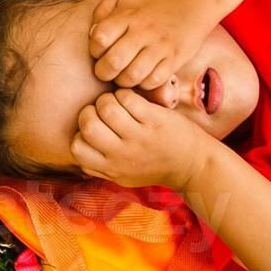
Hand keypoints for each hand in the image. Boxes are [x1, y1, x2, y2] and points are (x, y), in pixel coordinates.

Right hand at [70, 91, 218, 189]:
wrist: (193, 166)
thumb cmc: (154, 167)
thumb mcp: (123, 176)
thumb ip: (99, 167)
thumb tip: (77, 148)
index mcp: (111, 168)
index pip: (77, 147)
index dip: (81, 133)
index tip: (95, 129)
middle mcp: (123, 155)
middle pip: (87, 124)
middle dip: (90, 111)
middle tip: (103, 111)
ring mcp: (139, 137)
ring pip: (107, 107)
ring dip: (109, 99)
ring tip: (118, 103)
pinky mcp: (155, 121)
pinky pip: (129, 99)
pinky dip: (126, 94)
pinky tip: (134, 100)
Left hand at [89, 0, 217, 89]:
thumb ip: (103, 10)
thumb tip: (92, 35)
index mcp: (128, 15)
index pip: (100, 39)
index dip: (94, 49)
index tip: (100, 50)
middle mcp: (144, 31)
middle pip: (114, 62)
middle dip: (103, 71)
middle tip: (106, 70)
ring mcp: (161, 46)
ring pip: (133, 76)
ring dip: (122, 80)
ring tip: (123, 74)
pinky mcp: (175, 59)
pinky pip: (154, 81)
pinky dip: (143, 83)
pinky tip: (141, 75)